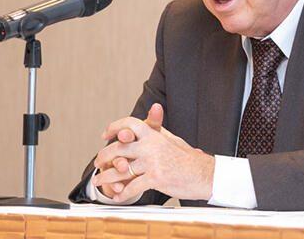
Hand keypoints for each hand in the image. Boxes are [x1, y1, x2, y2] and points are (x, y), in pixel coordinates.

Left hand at [93, 110, 214, 201]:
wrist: (205, 173)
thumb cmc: (188, 158)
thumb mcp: (171, 139)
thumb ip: (157, 127)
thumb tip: (154, 108)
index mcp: (155, 134)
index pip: (130, 123)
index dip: (115, 127)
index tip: (106, 135)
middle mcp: (152, 145)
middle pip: (119, 147)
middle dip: (104, 156)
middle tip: (98, 161)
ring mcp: (153, 162)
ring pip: (122, 169)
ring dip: (107, 177)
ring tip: (100, 181)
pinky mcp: (156, 178)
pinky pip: (133, 187)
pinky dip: (123, 193)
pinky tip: (118, 196)